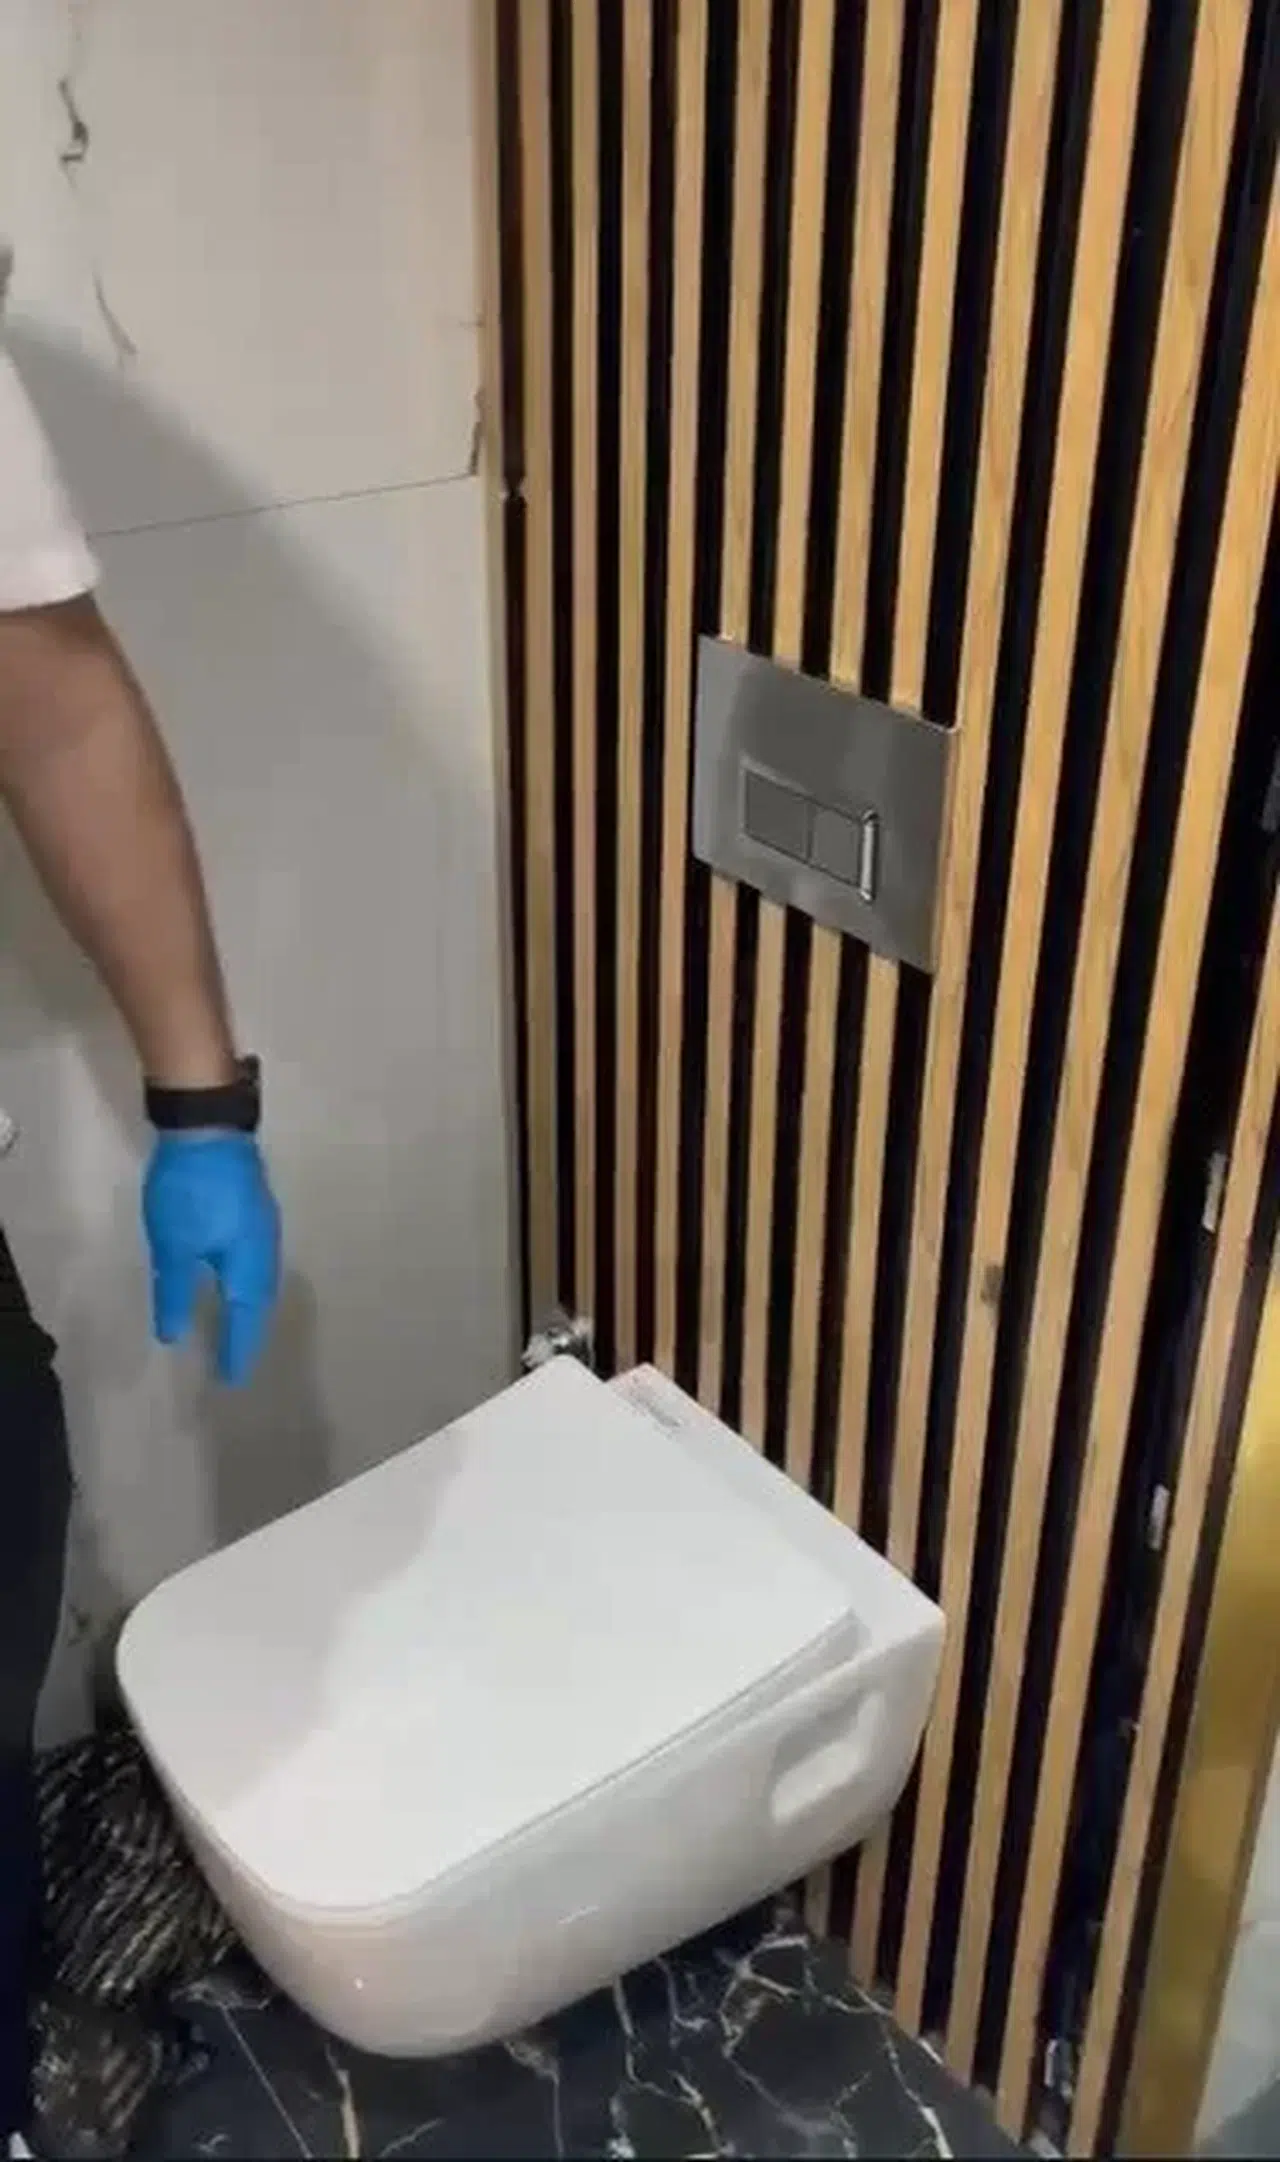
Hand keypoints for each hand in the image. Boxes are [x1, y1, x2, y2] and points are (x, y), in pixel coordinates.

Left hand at [143, 1133, 281, 1383]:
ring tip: (237, 1327)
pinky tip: (233, 1279)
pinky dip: (246, 1283)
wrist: (208, 1127)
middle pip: (260, 1304)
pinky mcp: (255, 1210)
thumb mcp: (174, 1246)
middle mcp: (266, 1252)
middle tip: (236, 1359)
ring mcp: (264, 1227)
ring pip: (261, 1281)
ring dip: (250, 1308)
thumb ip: (175, 1292)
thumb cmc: (191, 1191)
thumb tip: (174, 1335)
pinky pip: (256, 1261)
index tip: (230, 1379)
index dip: (237, 1350)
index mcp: (249, 1266)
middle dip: (249, 1333)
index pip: (245, 1321)